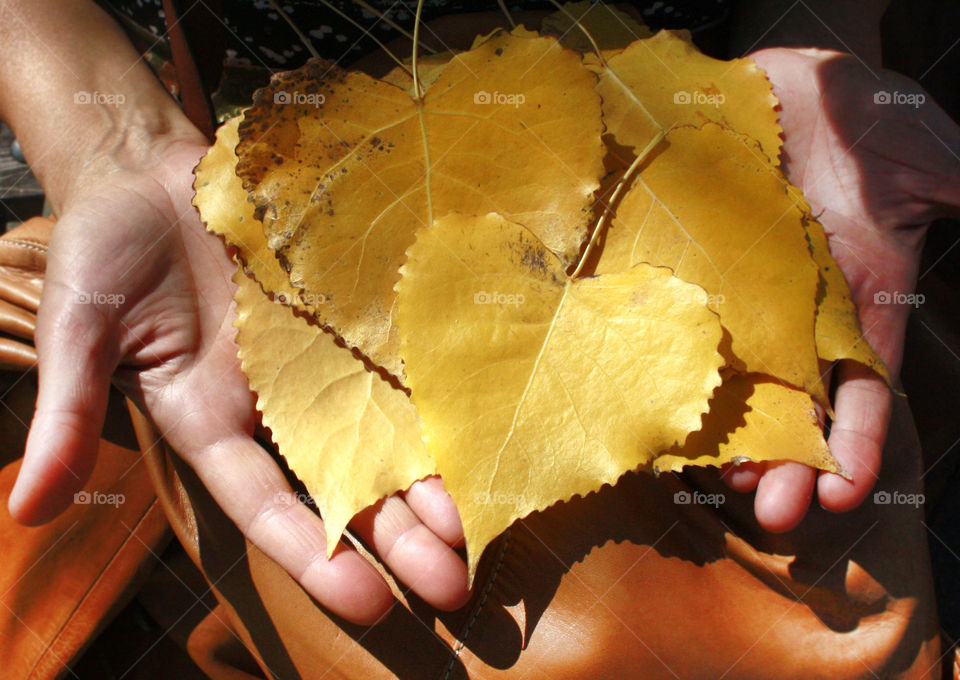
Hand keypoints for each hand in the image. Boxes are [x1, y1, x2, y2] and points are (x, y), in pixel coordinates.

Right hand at [7, 135, 469, 623]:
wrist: (154, 174)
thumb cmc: (106, 252)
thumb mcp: (81, 332)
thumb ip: (66, 414)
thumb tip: (24, 511)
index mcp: (212, 422)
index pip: (267, 503)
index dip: (313, 553)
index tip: (367, 601)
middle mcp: (278, 404)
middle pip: (347, 483)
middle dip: (399, 536)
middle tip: (456, 587)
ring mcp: (320, 358)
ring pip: (387, 431)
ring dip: (433, 479)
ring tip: (480, 528)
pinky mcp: (349, 311)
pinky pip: (398, 358)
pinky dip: (436, 393)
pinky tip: (479, 426)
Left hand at [723, 47, 959, 530]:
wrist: (783, 84)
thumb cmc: (862, 117)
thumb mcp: (927, 162)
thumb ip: (953, 204)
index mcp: (861, 302)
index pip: (865, 389)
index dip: (858, 444)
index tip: (840, 492)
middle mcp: (801, 315)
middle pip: (797, 405)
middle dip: (788, 464)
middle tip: (772, 512)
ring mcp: (743, 300)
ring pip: (738, 385)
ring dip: (733, 439)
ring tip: (723, 482)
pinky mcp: (692, 277)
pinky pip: (685, 334)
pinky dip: (678, 377)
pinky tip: (670, 416)